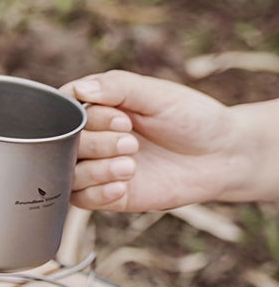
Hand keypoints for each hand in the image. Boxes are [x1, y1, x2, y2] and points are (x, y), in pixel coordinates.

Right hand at [61, 70, 236, 210]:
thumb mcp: (158, 95)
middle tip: (132, 144)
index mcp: (101, 109)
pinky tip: (122, 186)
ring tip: (130, 166)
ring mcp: (99, 168)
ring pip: (69, 174)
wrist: (221, 156)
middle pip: (65, 145)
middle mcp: (94, 139)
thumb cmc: (192, 119)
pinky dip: (97, 193)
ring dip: (96, 171)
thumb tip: (79, 89)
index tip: (123, 119)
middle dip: (96, 145)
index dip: (86, 118)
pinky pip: (81, 199)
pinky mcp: (108, 195)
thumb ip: (118, 87)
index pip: (66, 112)